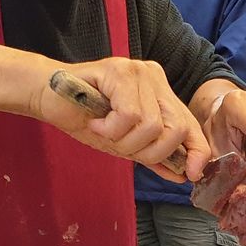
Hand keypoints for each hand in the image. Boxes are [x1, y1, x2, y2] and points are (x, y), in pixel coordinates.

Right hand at [41, 58, 209, 183]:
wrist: (47, 97)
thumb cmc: (85, 118)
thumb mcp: (125, 144)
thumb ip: (154, 156)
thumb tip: (183, 175)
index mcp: (160, 94)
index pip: (190, 125)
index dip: (197, 152)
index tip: (191, 174)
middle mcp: (155, 78)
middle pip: (176, 129)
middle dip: (150, 152)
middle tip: (121, 146)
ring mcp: (138, 72)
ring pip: (152, 126)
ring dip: (124, 141)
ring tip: (104, 130)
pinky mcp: (119, 71)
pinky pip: (130, 116)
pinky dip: (111, 129)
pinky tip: (97, 123)